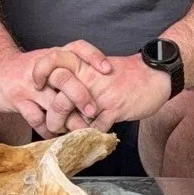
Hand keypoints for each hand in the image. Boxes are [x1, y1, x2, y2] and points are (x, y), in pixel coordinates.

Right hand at [0, 43, 110, 136]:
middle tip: (92, 112)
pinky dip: (47, 128)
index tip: (107, 70)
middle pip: (65, 79)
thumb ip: (67, 71)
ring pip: (52, 104)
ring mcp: (29, 84)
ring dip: (67, 120)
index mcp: (54, 55)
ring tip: (78, 131)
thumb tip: (97, 89)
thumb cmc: (26, 68)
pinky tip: (54, 133)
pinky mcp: (17, 98)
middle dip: (81, 97)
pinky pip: (36, 118)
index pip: (78, 47)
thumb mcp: (47, 61)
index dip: (94, 56)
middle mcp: (43, 67)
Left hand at [48, 54, 175, 132]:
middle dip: (53, 118)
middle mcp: (89, 78)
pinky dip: (92, 134)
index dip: (40, 71)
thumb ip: (79, 78)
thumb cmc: (126, 75)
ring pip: (73, 118)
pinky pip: (95, 128)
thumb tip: (59, 95)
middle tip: (54, 126)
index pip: (53, 60)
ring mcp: (100, 95)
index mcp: (84, 64)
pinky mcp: (113, 108)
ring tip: (73, 134)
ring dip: (71, 130)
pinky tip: (95, 133)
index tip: (37, 85)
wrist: (155, 75)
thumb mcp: (98, 69)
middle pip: (57, 98)